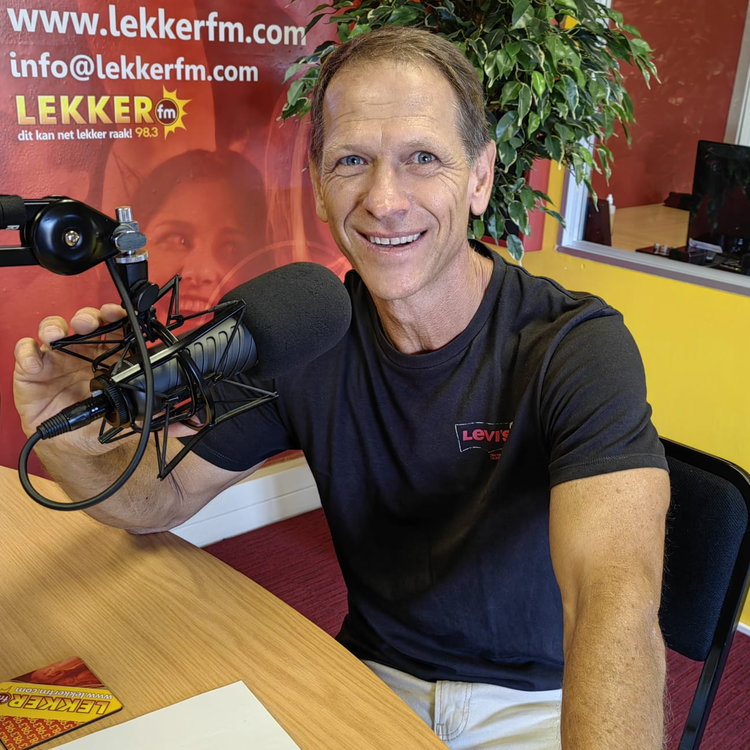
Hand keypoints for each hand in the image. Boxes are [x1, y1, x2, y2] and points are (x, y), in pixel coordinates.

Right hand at [13, 304, 125, 453]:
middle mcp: (80, 353)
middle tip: (89, 323)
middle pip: (83, 323)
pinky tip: (35, 362)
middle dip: (87, 317)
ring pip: (52, 330)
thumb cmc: (94, 423)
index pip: (112, 330)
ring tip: (57, 335)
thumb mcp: (118, 417)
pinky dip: (27, 353)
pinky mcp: (31, 370)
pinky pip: (26, 353)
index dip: (115, 318)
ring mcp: (55, 359)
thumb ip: (136, 411)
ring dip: (54, 327)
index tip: (118, 315)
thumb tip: (160, 411)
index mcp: (105, 358)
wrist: (70, 445)